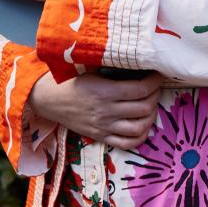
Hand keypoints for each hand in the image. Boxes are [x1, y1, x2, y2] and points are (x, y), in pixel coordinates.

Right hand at [29, 71, 163, 148]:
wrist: (49, 100)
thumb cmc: (71, 80)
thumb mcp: (92, 69)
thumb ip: (114, 70)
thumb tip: (140, 63)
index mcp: (105, 91)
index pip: (140, 89)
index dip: (155, 81)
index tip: (158, 74)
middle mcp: (106, 111)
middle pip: (144, 108)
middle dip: (155, 96)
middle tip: (155, 87)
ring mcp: (104, 127)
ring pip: (139, 127)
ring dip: (151, 116)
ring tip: (151, 105)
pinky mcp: (101, 137)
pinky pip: (127, 144)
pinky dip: (141, 136)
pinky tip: (143, 125)